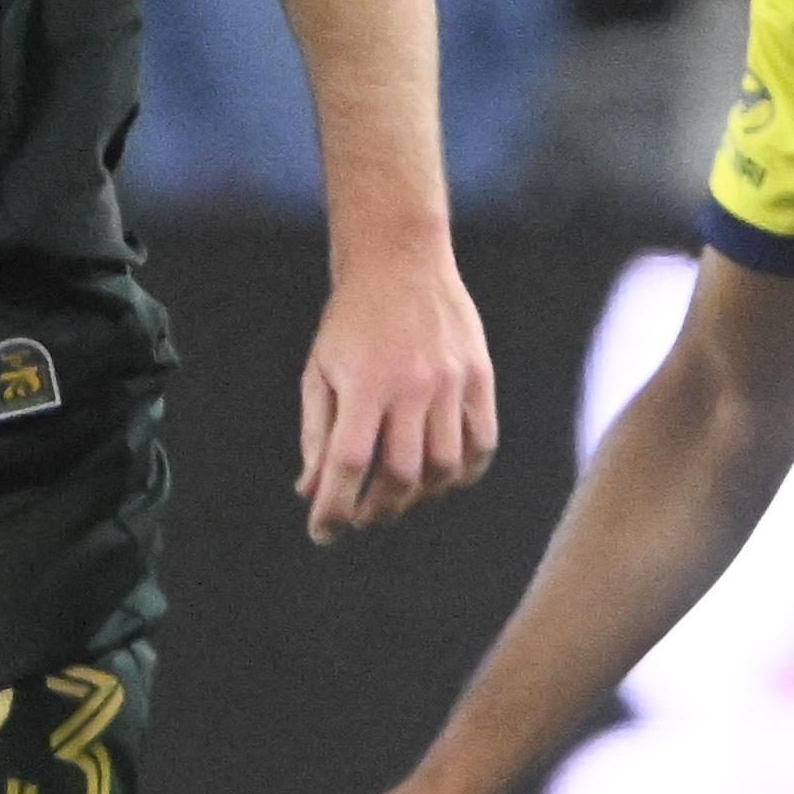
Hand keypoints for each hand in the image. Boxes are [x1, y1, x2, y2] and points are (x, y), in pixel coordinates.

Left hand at [295, 246, 495, 543]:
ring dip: (418, 497)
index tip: (323, 532)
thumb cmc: (351, 322)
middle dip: (377, 509)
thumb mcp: (320, 372)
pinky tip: (439, 478)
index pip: (350, 462)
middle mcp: (412, 385)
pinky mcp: (480, 377)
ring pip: (445, 467)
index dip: (335, 506)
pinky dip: (463, 474)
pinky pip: (482, 443)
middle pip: (401, 474)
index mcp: (365, 383)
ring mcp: (452, 382)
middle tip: (361, 515)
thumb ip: (317, 434)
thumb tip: (311, 492)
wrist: (400, 261)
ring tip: (397, 496)